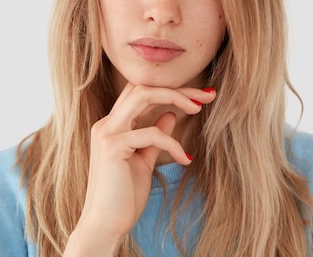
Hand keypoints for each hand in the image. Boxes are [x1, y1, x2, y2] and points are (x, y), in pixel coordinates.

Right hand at [65, 83, 215, 254]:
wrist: (105, 226)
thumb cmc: (123, 197)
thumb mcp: (144, 160)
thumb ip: (155, 137)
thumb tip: (171, 115)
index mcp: (112, 125)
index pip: (141, 93)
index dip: (171, 90)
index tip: (201, 95)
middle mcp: (106, 124)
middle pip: (143, 87)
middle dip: (177, 87)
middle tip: (207, 94)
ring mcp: (107, 133)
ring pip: (142, 95)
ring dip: (175, 98)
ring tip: (198, 108)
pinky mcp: (112, 147)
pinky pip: (151, 134)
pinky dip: (172, 143)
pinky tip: (185, 159)